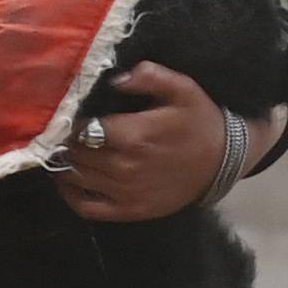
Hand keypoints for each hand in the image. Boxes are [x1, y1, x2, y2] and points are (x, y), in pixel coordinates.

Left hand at [55, 60, 277, 223]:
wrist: (222, 162)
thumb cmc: (199, 121)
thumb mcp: (182, 88)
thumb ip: (148, 76)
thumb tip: (114, 78)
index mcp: (134, 135)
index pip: (82, 127)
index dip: (71, 119)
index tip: (70, 112)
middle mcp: (125, 166)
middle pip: (75, 152)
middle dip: (67, 139)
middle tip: (65, 130)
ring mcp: (126, 192)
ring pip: (76, 177)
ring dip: (66, 162)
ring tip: (67, 149)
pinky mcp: (129, 211)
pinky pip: (86, 207)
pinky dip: (69, 194)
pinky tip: (68, 179)